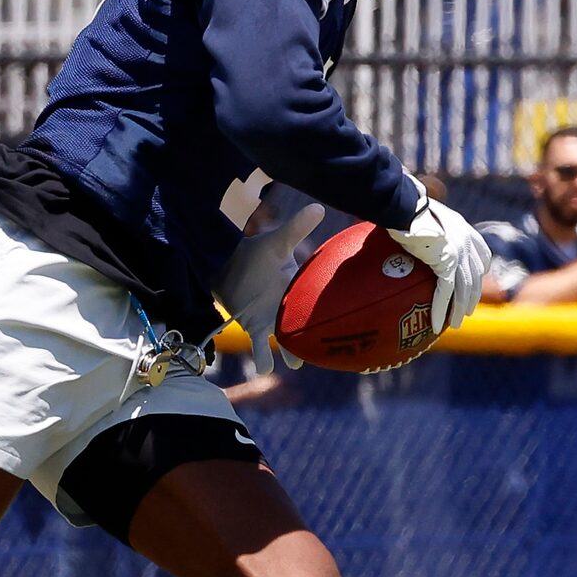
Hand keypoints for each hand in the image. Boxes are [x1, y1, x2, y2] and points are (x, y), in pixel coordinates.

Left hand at [217, 199, 324, 377]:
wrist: (224, 265)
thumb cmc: (252, 253)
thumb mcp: (277, 242)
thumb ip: (297, 228)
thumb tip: (319, 207)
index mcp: (300, 289)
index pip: (321, 303)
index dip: (334, 313)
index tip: (351, 322)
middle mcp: (291, 308)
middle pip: (309, 328)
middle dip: (317, 341)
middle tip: (331, 352)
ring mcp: (274, 320)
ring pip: (289, 342)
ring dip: (292, 353)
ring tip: (297, 364)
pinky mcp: (255, 328)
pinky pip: (262, 348)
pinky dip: (264, 359)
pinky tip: (266, 369)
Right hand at [391, 193, 493, 336]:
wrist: (406, 207)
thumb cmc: (404, 208)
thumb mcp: (420, 217)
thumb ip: (423, 229)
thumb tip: (405, 232)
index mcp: (462, 229)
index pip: (482, 253)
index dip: (481, 269)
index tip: (476, 279)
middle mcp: (466, 242)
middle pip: (475, 276)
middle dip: (472, 296)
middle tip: (466, 310)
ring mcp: (459, 254)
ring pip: (464, 290)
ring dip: (459, 309)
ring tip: (455, 324)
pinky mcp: (447, 264)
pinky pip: (446, 293)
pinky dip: (442, 310)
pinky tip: (438, 324)